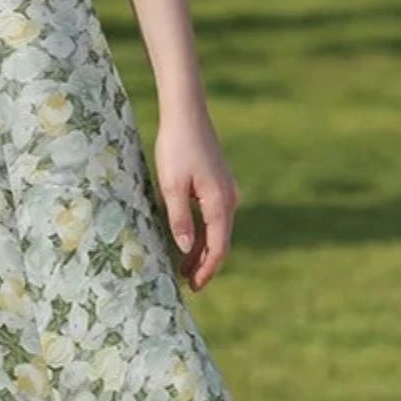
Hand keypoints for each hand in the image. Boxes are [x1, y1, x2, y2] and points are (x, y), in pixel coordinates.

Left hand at [153, 104, 239, 291]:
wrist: (186, 113)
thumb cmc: (176, 147)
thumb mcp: (171, 186)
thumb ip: (179, 219)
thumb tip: (187, 249)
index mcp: (220, 203)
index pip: (218, 247)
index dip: (207, 270)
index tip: (194, 287)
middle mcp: (229, 199)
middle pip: (221, 241)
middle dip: (205, 264)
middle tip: (188, 284)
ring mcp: (226, 190)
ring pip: (217, 229)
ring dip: (203, 249)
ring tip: (185, 267)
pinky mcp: (219, 183)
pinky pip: (214, 216)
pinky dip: (204, 232)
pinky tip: (189, 239)